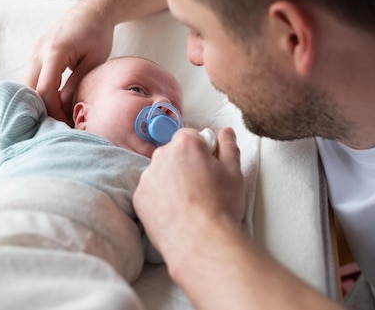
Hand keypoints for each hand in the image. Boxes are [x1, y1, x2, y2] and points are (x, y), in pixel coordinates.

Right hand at [25, 0, 114, 123]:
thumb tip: (64, 109)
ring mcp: (35, 51)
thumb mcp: (93, 62)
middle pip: (30, 89)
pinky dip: (41, 91)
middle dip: (43, 109)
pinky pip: (33, 77)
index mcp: (54, 52)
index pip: (45, 90)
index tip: (66, 124)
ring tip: (58, 115)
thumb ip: (77, 85)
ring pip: (29, 85)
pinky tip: (54, 102)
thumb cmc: (97, 35)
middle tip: (59, 124)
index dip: (53, 111)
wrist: (92, 11)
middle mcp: (38, 51)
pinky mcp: (37, 53)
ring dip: (40, 101)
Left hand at [134, 127, 245, 261]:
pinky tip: (175, 212)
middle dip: (186, 163)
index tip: (210, 166)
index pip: (192, 135)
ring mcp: (147, 177)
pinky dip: (160, 198)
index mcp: (185, 144)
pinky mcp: (139, 198)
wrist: (201, 241)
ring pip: (161, 172)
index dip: (203, 150)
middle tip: (202, 186)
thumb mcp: (234, 172)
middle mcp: (161, 156)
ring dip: (171, 180)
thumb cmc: (221, 205)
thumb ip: (229, 146)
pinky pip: (151, 191)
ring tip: (189, 202)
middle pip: (174, 152)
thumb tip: (226, 132)